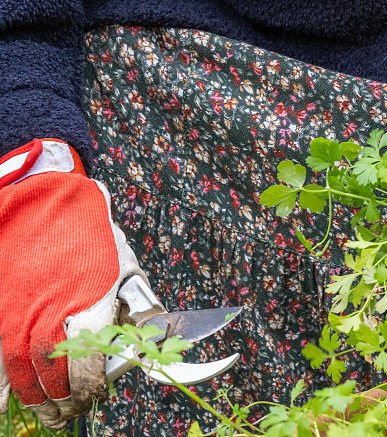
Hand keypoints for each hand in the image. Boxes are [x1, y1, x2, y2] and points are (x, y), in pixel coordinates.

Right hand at [0, 140, 144, 428]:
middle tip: (73, 413)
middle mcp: (47, 320)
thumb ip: (132, 302)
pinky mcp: (3, 312)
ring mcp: (18, 317)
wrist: (43, 199)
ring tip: (50, 414)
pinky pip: (2, 355)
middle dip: (64, 401)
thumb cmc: (88, 231)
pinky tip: (9, 399)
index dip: (90, 389)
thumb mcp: (123, 265)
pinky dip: (7, 382)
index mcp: (84, 309)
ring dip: (37, 397)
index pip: (86, 369)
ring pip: (23, 371)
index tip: (96, 395)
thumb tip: (146, 329)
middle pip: (53, 378)